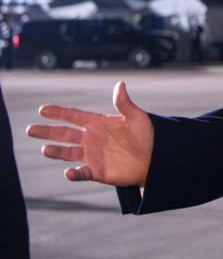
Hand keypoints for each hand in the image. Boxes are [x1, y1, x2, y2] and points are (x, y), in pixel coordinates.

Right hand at [26, 81, 153, 185]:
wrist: (156, 157)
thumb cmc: (148, 134)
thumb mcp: (136, 117)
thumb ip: (124, 104)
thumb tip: (120, 84)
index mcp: (98, 123)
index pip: (74, 116)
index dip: (59, 113)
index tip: (42, 109)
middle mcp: (91, 139)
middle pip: (64, 134)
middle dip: (47, 131)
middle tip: (30, 129)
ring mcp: (93, 155)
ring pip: (68, 153)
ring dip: (56, 152)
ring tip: (45, 149)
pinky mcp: (97, 171)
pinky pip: (81, 172)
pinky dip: (74, 173)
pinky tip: (68, 172)